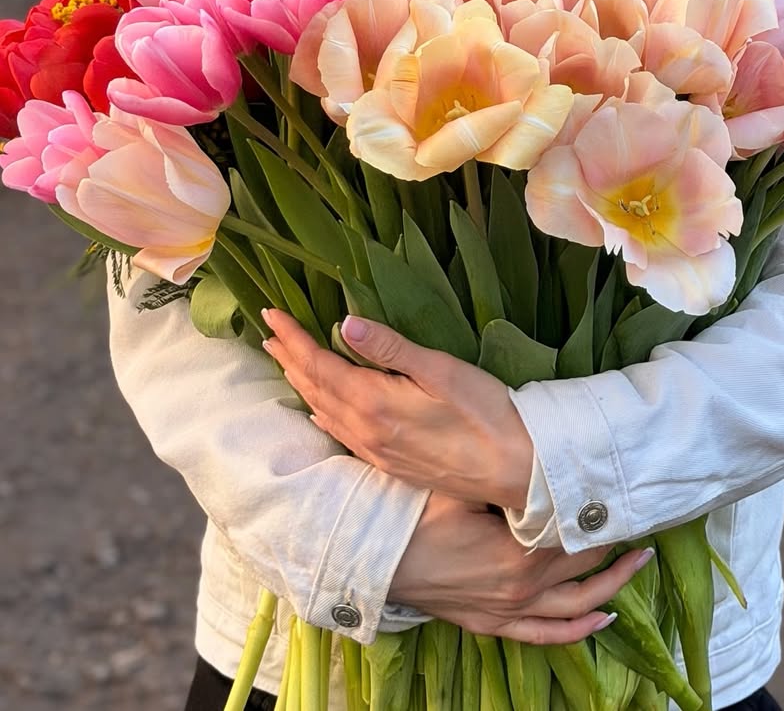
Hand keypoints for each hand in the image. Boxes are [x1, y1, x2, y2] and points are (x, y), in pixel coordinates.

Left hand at [262, 309, 532, 510]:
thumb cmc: (484, 411)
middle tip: (268, 333)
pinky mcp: (389, 464)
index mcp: (373, 403)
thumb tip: (345, 323)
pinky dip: (322, 412)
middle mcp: (365, 431)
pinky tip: (319, 409)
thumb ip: (390, 348)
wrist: (514, 468)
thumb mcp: (440, 369)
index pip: (318, 365)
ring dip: (302, 384)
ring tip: (286, 363)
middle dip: (289, 359)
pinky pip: (340, 434)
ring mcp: (376, 451)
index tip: (270, 314)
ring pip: (324, 412)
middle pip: (314, 389)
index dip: (293, 339)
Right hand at [388, 492, 653, 644]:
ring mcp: (510, 612)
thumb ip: (510, 479)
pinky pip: (547, 636)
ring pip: (578, 607)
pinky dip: (580, 631)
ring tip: (639, 563)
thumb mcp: (467, 486)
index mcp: (521, 553)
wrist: (377, 558)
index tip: (628, 491)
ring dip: (613, 586)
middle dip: (616, 542)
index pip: (580, 532)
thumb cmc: (419, 513)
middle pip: (586, 565)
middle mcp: (524, 589)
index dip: (605, 512)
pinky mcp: (493, 624)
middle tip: (642, 516)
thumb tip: (547, 458)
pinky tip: (604, 619)